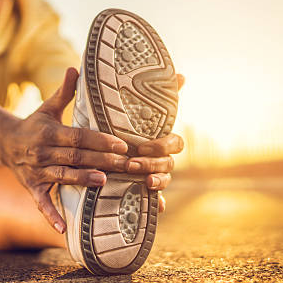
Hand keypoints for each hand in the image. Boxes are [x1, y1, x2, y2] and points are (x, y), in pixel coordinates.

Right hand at [0, 68, 131, 232]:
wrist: (4, 143)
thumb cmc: (35, 124)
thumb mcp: (47, 107)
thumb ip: (64, 92)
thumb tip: (77, 67)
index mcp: (49, 132)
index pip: (78, 136)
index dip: (99, 140)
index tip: (122, 143)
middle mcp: (43, 152)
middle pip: (76, 156)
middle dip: (102, 160)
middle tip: (128, 164)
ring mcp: (37, 172)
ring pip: (63, 176)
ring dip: (83, 179)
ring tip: (104, 181)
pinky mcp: (32, 188)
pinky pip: (41, 203)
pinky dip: (51, 216)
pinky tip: (63, 229)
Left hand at [127, 73, 185, 213]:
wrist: (100, 151)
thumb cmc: (118, 129)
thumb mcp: (127, 112)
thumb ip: (150, 95)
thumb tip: (182, 75)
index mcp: (159, 140)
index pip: (175, 143)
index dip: (162, 145)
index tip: (144, 145)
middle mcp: (160, 158)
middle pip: (170, 162)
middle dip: (153, 162)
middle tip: (132, 162)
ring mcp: (154, 175)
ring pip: (165, 179)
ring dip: (155, 179)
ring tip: (139, 179)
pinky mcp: (143, 191)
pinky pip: (157, 201)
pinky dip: (159, 204)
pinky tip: (157, 207)